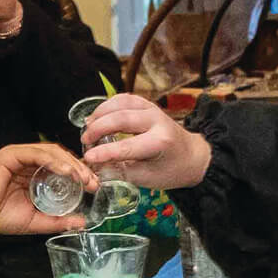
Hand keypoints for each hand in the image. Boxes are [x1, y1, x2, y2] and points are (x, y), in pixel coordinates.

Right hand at [0, 143, 96, 234]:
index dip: (80, 174)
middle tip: (93, 182)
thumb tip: (81, 223)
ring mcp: (20, 156)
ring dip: (71, 164)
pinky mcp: (12, 155)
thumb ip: (57, 221)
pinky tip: (66, 171)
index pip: (62, 168)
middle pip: (61, 158)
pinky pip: (37, 153)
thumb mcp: (35, 221)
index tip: (94, 186)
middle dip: (80, 168)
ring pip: (52, 152)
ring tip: (83, 177)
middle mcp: (29, 163)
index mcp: (34, 175)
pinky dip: (54, 160)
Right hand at [81, 95, 212, 190]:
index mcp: (160, 142)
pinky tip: (99, 115)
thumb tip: (97, 170)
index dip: (104, 152)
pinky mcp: (148, 105)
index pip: (127, 146)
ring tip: (88, 126)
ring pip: (122, 103)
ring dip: (101, 113)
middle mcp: (157, 121)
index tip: (88, 158)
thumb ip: (122, 172)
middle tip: (84, 141)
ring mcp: (153, 109)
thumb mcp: (148, 179)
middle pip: (122, 119)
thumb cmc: (171, 170)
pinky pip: (125, 98)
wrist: (193, 156)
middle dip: (99, 129)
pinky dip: (109, 104)